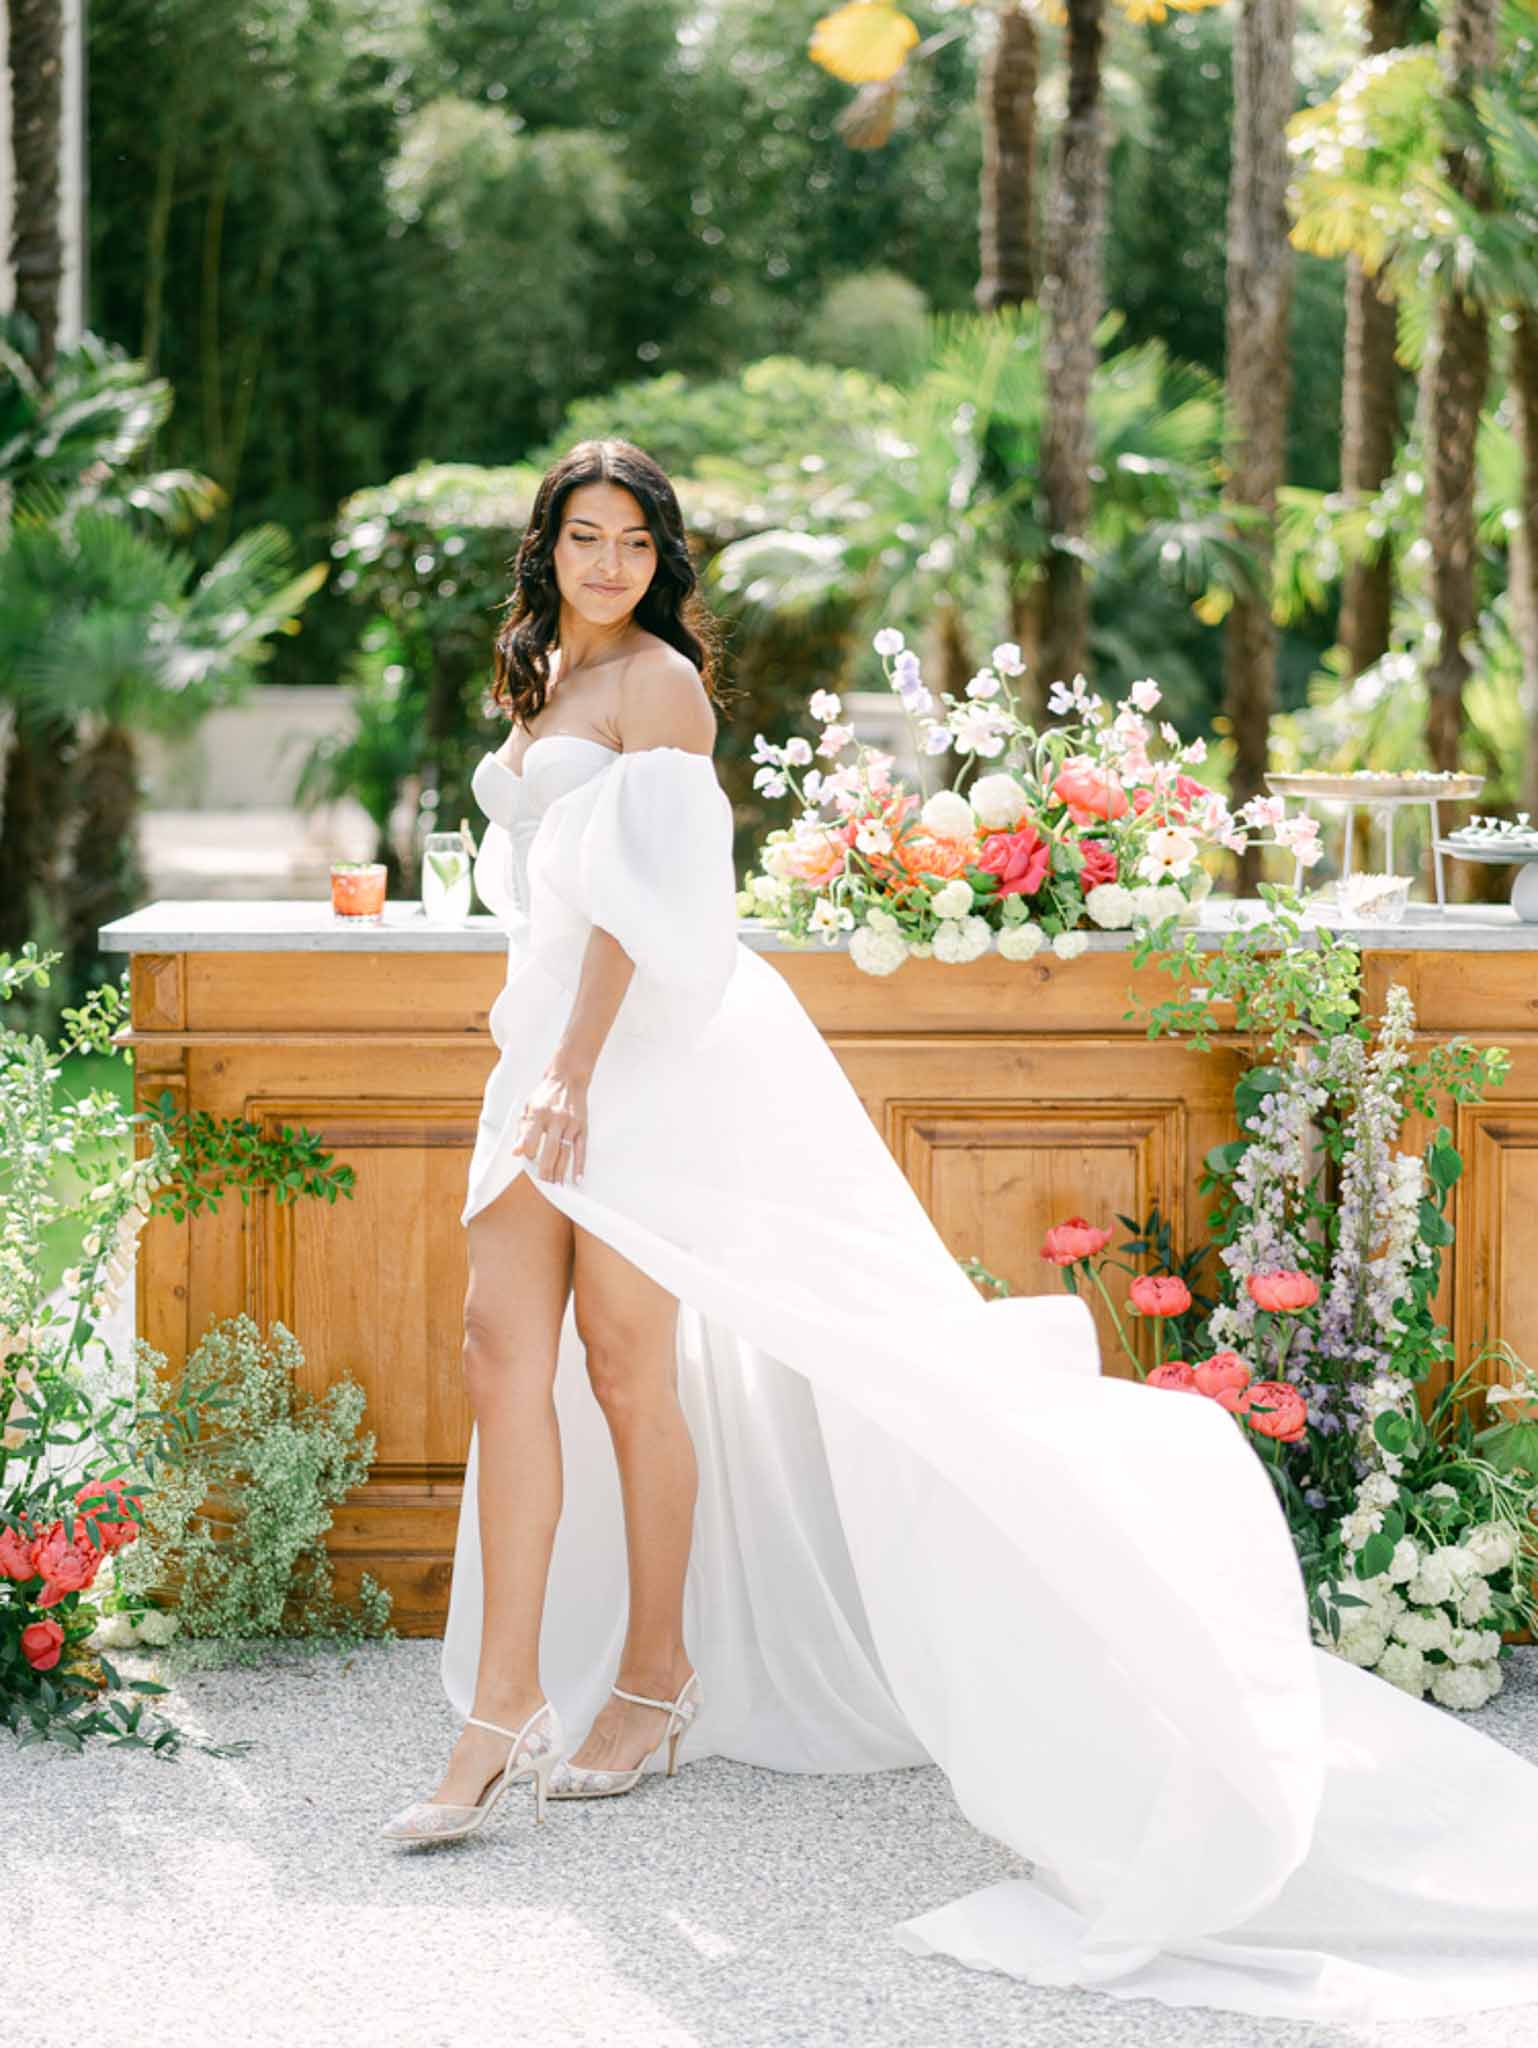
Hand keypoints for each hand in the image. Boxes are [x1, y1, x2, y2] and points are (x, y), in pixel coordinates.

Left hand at [512, 1061, 587, 1186]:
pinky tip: (577, 1178)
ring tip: (557, 1185)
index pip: (532, 1141)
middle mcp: (556, 1119)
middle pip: (550, 1150)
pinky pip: (581, 1150)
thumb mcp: (528, 1107)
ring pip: (566, 1153)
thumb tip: (516, 1152)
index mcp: (539, 1114)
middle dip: (546, 1169)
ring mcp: (571, 1124)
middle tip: (544, 1182)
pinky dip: (580, 1165)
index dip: (529, 1153)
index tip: (529, 1160)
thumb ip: (522, 1130)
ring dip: (561, 1171)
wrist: (568, 1078)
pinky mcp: (583, 1127)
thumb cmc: (545, 1094)